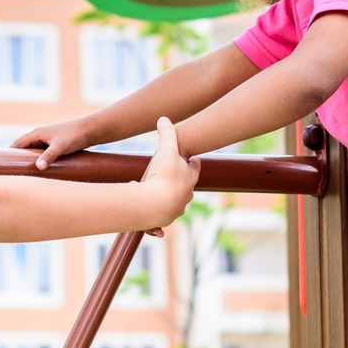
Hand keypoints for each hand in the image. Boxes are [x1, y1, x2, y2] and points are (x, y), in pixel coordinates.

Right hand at [13, 117, 98, 170]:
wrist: (90, 130)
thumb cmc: (74, 136)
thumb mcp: (60, 147)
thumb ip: (49, 156)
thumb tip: (38, 167)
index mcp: (37, 134)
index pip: (18, 144)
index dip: (9, 154)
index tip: (2, 165)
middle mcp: (40, 135)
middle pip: (23, 148)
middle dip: (17, 159)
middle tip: (10, 172)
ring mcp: (47, 140)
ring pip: (33, 151)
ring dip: (27, 160)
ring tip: (23, 174)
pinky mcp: (55, 144)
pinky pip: (41, 153)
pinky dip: (37, 160)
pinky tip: (39, 170)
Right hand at [138, 117, 198, 232]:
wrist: (153, 205)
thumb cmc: (163, 176)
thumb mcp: (165, 149)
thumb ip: (166, 133)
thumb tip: (164, 118)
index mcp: (190, 178)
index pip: (195, 167)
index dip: (191, 161)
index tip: (188, 157)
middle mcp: (185, 196)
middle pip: (185, 187)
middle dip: (177, 181)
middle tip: (168, 174)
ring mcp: (174, 210)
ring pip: (172, 204)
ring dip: (163, 199)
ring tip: (152, 194)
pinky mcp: (160, 221)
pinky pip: (158, 223)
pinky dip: (155, 225)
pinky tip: (154, 229)